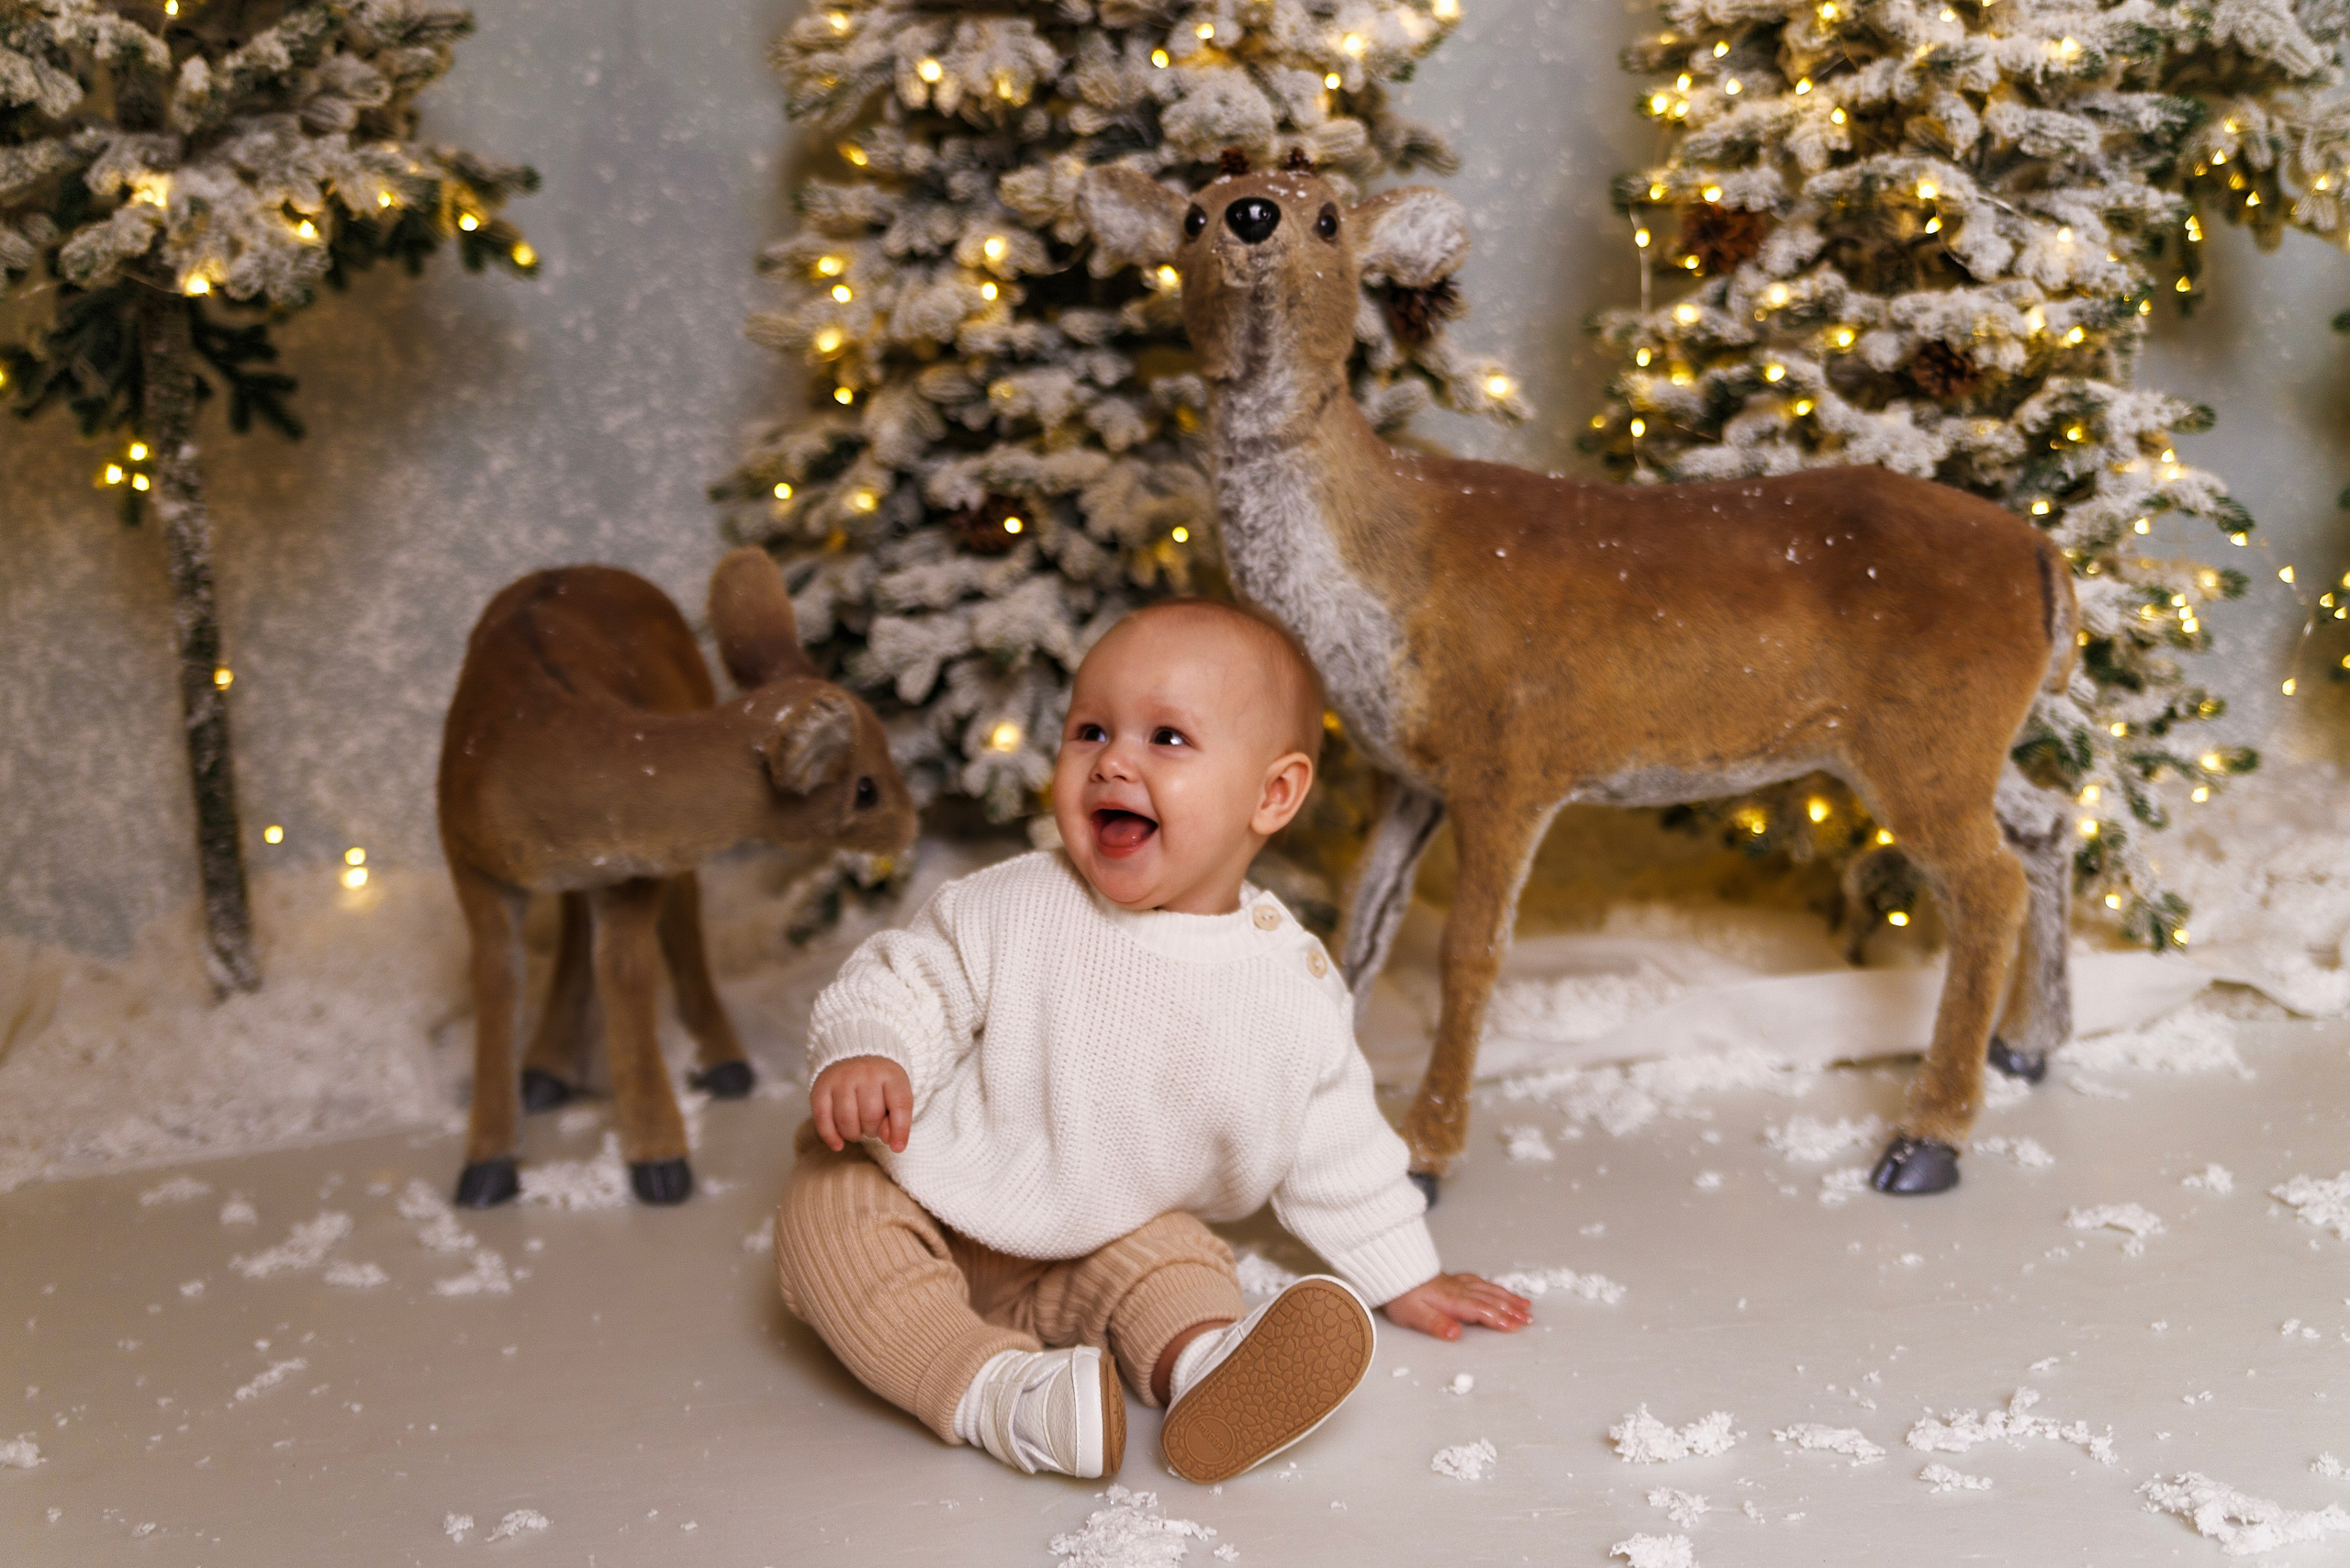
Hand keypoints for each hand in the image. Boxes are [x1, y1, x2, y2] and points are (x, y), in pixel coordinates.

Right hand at [809, 1055, 912, 1152]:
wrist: (854, 1055)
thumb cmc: (880, 1084)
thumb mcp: (896, 1095)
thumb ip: (898, 1120)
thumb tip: (890, 1142)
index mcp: (891, 1074)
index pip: (900, 1105)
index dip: (900, 1130)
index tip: (898, 1147)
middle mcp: (865, 1073)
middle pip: (871, 1116)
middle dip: (872, 1130)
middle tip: (871, 1126)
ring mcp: (841, 1079)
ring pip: (846, 1121)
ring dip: (854, 1135)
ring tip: (858, 1129)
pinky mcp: (820, 1088)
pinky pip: (823, 1120)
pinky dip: (831, 1137)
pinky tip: (838, 1144)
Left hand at [1382, 1272, 1532, 1340]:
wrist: (1389, 1271)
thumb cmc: (1400, 1296)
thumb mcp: (1413, 1315)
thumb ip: (1436, 1324)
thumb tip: (1456, 1334)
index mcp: (1451, 1300)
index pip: (1481, 1310)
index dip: (1499, 1318)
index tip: (1516, 1326)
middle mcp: (1457, 1290)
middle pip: (1490, 1300)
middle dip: (1511, 1309)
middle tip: (1529, 1318)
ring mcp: (1456, 1283)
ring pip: (1487, 1289)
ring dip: (1507, 1297)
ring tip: (1525, 1304)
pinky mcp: (1451, 1279)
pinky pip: (1478, 1281)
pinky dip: (1492, 1286)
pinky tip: (1497, 1288)